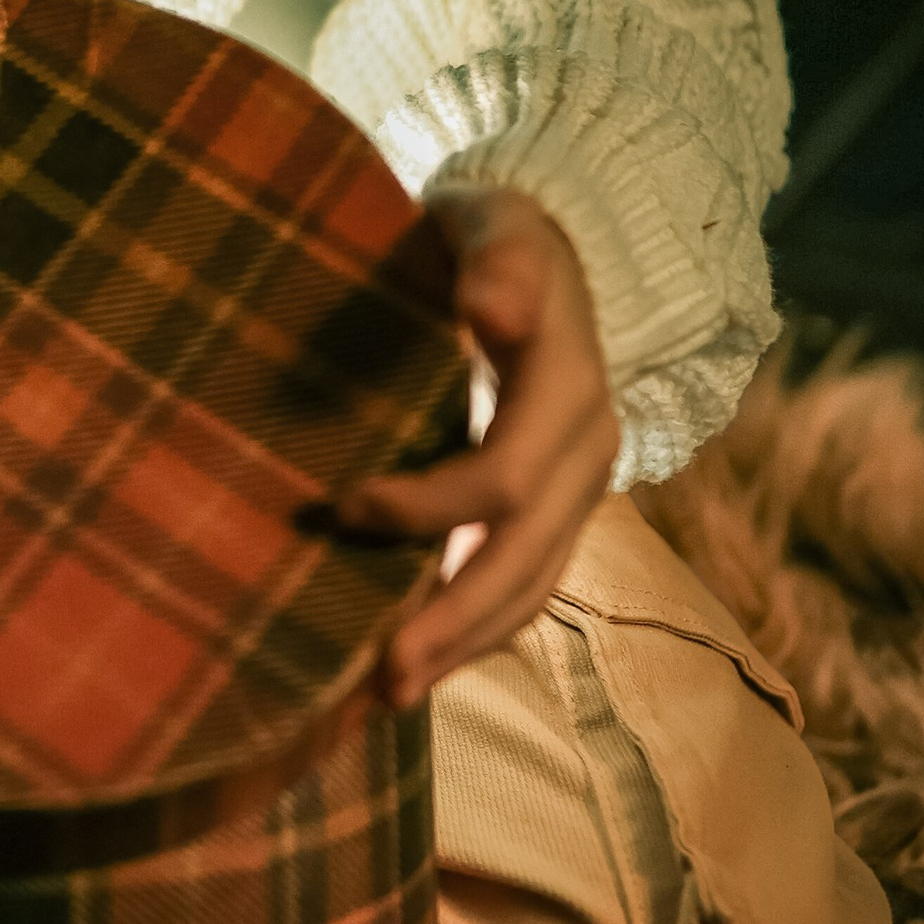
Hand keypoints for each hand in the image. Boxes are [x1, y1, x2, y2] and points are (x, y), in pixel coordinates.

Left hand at [351, 188, 619, 710]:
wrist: (554, 250)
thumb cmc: (502, 236)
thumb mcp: (501, 226)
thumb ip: (501, 261)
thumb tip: (489, 308)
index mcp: (569, 391)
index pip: (504, 478)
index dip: (426, 507)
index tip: (338, 507)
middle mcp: (586, 454)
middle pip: (525, 561)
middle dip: (453, 622)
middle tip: (378, 679)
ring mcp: (577, 489)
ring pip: (530, 588)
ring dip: (464, 645)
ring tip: (388, 698)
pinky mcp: (555, 509)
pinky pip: (524, 582)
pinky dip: (474, 627)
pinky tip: (421, 663)